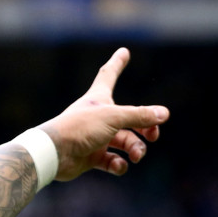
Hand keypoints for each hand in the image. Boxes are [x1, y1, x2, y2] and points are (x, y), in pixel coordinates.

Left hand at [41, 48, 168, 180]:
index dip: (117, 63)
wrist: (53, 154)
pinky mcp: (91, 157)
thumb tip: (164, 113)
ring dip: (136, 149)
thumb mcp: (113, 117)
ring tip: (136, 155)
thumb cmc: (79, 128)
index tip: (124, 51)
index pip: (109, 75)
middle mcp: (98, 117)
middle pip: (130, 119)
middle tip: (152, 136)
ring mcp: (95, 138)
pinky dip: (119, 165)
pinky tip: (119, 165)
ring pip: (125, 142)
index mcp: (98, 99)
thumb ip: (139, 115)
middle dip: (146, 128)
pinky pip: (112, 162)